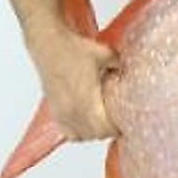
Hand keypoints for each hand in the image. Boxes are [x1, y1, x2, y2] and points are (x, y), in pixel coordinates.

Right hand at [26, 21, 119, 139]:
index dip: (117, 128)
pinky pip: (66, 131)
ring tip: (102, 123)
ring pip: (80, 136)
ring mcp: (61, 110)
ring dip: (93, 133)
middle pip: (95, 135)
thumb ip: (119, 66)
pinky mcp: (53, 108)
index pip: (104, 129)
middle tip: (116, 121)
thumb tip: (128, 73)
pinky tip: (84, 123)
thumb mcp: (106, 55)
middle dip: (108, 130)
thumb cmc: (74, 48)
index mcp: (86, 100)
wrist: (48, 42)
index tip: (125, 122)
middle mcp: (72, 110)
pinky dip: (77, 132)